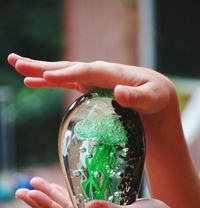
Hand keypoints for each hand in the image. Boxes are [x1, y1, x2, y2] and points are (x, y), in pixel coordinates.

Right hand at [8, 53, 176, 114]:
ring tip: (18, 66)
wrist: (154, 96)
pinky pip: (66, 82)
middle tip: (17, 63)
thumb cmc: (155, 97)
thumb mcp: (152, 98)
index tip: (48, 75)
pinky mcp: (89, 87)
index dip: (67, 73)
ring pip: (63, 72)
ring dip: (40, 70)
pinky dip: (51, 81)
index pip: (86, 71)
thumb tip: (117, 90)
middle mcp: (98, 72)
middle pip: (68, 67)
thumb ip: (137, 96)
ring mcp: (92, 79)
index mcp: (112, 73)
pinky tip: (37, 81)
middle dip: (43, 66)